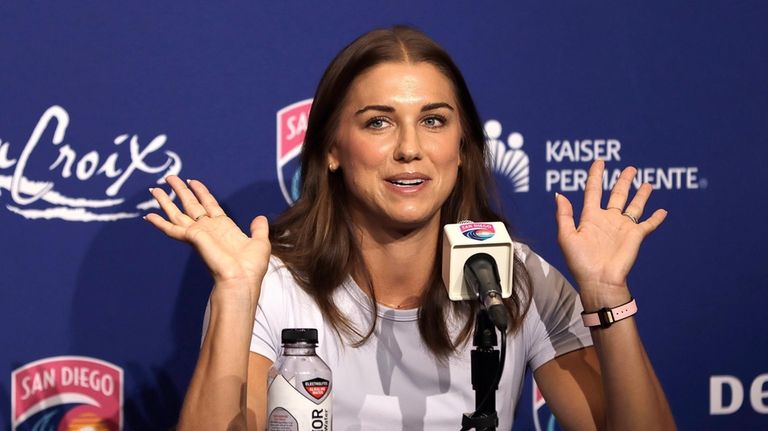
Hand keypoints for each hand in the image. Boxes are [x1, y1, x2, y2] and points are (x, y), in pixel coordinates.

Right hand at [145, 176, 270, 301]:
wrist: (242, 279)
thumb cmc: (251, 268)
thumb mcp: (260, 243)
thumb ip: (258, 229)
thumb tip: (260, 218)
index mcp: (224, 228)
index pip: (209, 204)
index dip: (201, 192)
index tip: (193, 181)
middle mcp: (209, 229)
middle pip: (190, 204)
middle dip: (180, 190)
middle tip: (169, 177)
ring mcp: (199, 233)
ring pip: (177, 213)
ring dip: (165, 201)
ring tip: (153, 189)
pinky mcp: (192, 238)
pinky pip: (172, 228)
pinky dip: (159, 222)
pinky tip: (148, 216)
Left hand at [554, 160, 666, 306]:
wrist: (599, 281)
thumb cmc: (580, 262)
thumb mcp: (566, 237)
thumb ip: (564, 215)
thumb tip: (559, 194)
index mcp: (590, 217)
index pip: (593, 190)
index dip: (595, 175)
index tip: (600, 161)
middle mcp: (608, 219)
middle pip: (617, 194)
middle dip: (623, 181)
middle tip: (630, 168)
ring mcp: (623, 227)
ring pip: (634, 205)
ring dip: (641, 194)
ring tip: (647, 183)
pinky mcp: (636, 236)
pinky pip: (648, 224)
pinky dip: (656, 217)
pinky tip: (663, 210)